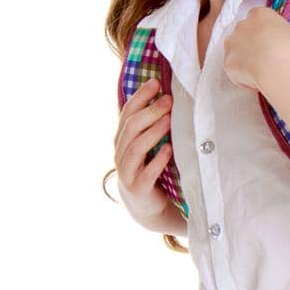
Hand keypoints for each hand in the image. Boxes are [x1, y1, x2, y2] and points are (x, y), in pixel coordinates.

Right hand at [112, 79, 175, 227]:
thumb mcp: (146, 146)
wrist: (146, 207)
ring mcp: (127, 172)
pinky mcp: (137, 189)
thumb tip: (166, 95)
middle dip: (150, 112)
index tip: (156, 82)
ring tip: (169, 120)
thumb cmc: (149, 169)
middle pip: (131, 128)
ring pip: (136, 148)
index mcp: (121, 140)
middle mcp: (120, 154)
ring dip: (153, 132)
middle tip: (168, 100)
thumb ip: (149, 126)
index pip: (127, 113)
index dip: (140, 97)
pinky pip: (146, 173)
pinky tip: (169, 150)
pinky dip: (158, 160)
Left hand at [222, 5, 289, 93]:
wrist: (277, 65)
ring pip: (238, 52)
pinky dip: (244, 77)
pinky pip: (235, 70)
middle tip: (269, 59)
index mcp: (259, 14)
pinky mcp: (228, 62)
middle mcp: (242, 25)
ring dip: (248, 60)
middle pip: (247, 34)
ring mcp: (232, 44)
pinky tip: (257, 81)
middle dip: (255, 45)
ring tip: (262, 72)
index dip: (268, 32)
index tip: (276, 43)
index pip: (260, 19)